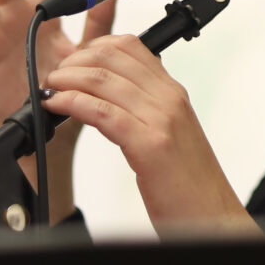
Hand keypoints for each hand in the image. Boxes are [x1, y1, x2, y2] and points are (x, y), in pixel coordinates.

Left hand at [43, 36, 258, 235]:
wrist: (214, 218)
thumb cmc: (187, 184)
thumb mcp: (169, 135)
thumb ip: (146, 110)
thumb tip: (110, 97)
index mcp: (173, 93)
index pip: (130, 47)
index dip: (93, 47)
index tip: (71, 63)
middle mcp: (169, 99)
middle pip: (112, 57)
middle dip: (74, 61)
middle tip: (55, 78)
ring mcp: (162, 119)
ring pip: (103, 80)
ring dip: (67, 80)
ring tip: (50, 90)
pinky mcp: (150, 145)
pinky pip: (102, 112)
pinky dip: (73, 103)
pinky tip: (58, 107)